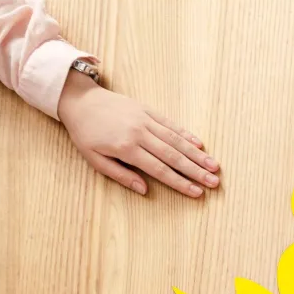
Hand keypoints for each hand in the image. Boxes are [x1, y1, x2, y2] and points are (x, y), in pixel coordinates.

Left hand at [56, 71, 219, 197]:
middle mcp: (139, 133)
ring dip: (196, 154)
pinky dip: (185, 134)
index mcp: (126, 147)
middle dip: (195, 170)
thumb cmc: (85, 133)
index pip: (159, 169)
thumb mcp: (95, 160)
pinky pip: (169, 123)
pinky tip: (199, 144)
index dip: (180, 182)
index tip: (196, 192)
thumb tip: (144, 190)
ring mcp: (145, 119)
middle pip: (173, 155)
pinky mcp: (146, 109)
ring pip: (175, 139)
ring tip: (214, 166)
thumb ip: (121, 175)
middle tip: (214, 182)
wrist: (79, 100)